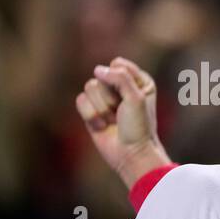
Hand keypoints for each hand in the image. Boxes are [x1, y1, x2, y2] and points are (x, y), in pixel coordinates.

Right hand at [75, 57, 170, 187]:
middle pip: (101, 76)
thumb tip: (97, 70)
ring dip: (101, 108)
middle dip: (109, 97)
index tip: (130, 97)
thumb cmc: (138, 126)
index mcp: (137, 80)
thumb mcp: (136, 97)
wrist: (130, 154)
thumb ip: (119, 77)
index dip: (119, 79)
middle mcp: (120, 88)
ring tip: (112, 121)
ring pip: (89, 87)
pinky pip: (80, 100)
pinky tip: (102, 126)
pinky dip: (90, 115)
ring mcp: (104, 99)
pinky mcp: (91, 112)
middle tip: (120, 113)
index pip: (117, 64)